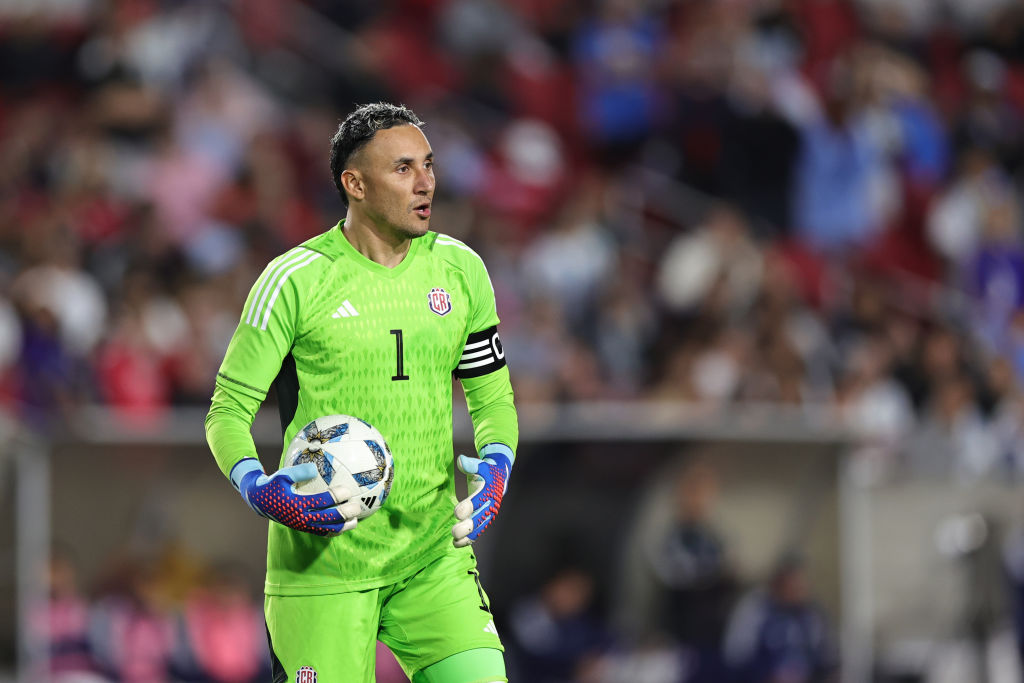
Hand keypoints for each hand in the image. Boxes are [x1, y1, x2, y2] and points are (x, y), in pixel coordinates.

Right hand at [229, 458, 359, 536]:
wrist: (259, 500)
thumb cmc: (273, 484)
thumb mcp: (283, 475)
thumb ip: (300, 472)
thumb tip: (316, 468)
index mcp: (296, 505)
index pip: (320, 502)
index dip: (335, 497)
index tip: (347, 491)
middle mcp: (300, 518)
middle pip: (326, 518)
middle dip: (343, 514)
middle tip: (356, 507)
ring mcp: (302, 525)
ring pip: (325, 529)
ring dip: (341, 526)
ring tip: (355, 521)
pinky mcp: (302, 528)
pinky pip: (320, 532)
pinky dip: (333, 531)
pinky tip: (344, 526)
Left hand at [452, 443, 513, 546]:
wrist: (499, 477)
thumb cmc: (487, 470)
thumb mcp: (481, 465)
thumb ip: (471, 464)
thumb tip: (461, 461)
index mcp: (489, 491)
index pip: (479, 501)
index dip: (468, 507)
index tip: (457, 512)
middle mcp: (490, 504)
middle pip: (480, 518)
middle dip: (467, 527)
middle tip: (454, 531)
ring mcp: (489, 513)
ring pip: (479, 528)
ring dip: (468, 536)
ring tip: (455, 541)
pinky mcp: (485, 519)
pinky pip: (478, 531)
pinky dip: (469, 539)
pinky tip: (457, 544)